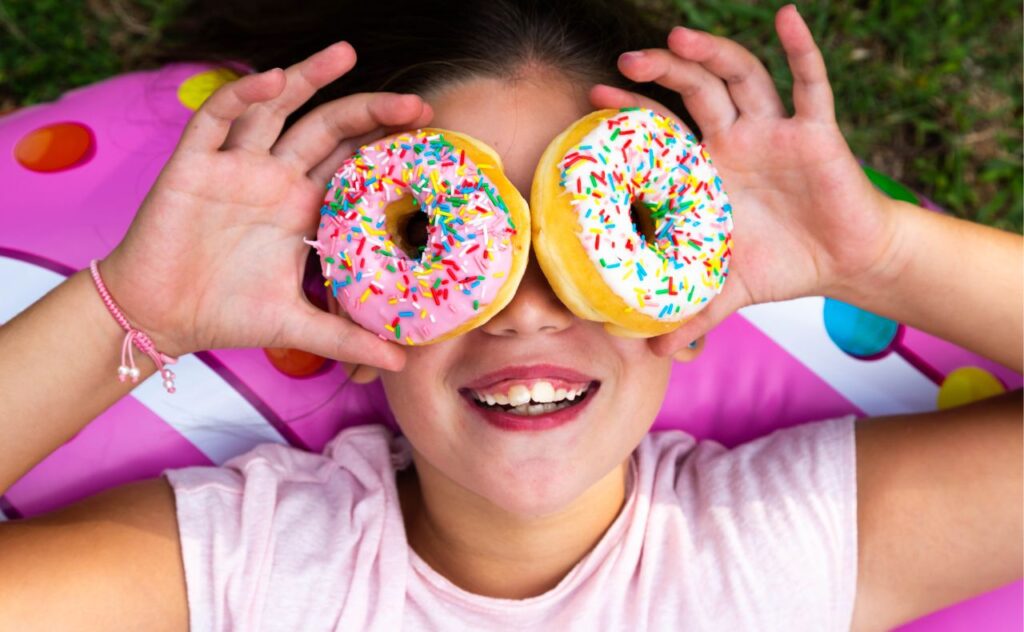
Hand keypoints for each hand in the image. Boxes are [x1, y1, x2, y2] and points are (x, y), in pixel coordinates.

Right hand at [101, 42, 432, 369]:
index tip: (430, 142)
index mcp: (303, 208)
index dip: (386, 148)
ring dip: (307, 77)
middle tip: (416, 105)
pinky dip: (241, 95)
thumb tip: (401, 364)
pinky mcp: (194, 165)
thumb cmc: (226, 314)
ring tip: (346, 54)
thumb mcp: (297, 325)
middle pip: (328, 128)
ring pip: (277, 108)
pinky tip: (270, 81)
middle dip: (370, 110)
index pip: (353, 164)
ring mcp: (237, 167)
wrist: (160, 317)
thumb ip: (348, 338)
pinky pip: (218, 118)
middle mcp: (276, 179)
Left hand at [590, 4, 899, 356]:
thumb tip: (649, 354)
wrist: (844, 262)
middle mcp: (735, 142)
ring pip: (740, 78)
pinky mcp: (816, 132)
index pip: (662, 133)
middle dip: (662, 72)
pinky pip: (810, 83)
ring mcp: (773, 132)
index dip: (631, 115)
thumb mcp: (727, 290)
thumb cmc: (782, 264)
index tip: (593, 98)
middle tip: (627, 61)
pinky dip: (802, 50)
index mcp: (708, 172)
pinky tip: (788, 17)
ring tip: (680, 37)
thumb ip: (689, 314)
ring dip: (713, 54)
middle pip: (694, 92)